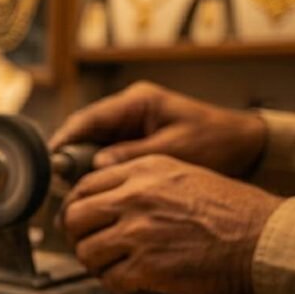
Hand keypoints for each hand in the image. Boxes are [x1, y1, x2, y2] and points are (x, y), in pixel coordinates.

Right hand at [50, 82, 267, 176]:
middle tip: (59, 184)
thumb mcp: (174, 150)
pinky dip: (97, 170)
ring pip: (91, 145)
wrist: (245, 145)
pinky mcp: (133, 140)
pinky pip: (105, 154)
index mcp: (138, 102)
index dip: (65, 138)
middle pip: (85, 132)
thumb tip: (97, 164)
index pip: (89, 117)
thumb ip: (133, 155)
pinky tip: (92, 189)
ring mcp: (130, 125)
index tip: (49, 159)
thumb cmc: (217, 142)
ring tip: (72, 192)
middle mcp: (129, 110)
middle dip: (69, 157)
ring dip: (82, 166)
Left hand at [61, 155, 282, 293]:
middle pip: (73, 218)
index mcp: (143, 171)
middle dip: (78, 236)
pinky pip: (109, 279)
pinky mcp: (147, 266)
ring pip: (85, 251)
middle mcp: (135, 197)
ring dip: (96, 264)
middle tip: (91, 246)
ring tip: (114, 266)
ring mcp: (139, 232)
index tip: (81, 221)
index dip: (77, 207)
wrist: (264, 238)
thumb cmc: (231, 211)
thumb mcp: (181, 175)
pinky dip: (116, 284)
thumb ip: (138, 181)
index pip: (83, 186)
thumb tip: (100, 197)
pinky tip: (131, 281)